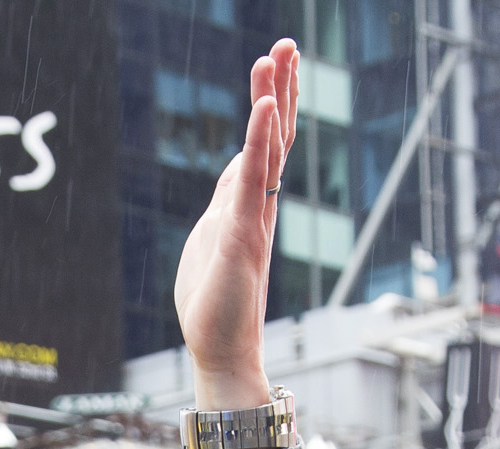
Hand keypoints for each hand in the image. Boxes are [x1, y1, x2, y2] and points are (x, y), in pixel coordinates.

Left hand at [171, 41, 297, 413]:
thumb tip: (237, 170)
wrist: (222, 352)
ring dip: (274, 99)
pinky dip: (260, 140)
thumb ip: (227, 203)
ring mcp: (253, 217)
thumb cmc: (215, 306)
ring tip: (279, 55)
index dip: (268, 106)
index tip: (272, 66)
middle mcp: (258, 206)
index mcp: (248, 207)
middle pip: (274, 136)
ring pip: (270, 147)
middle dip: (279, 89)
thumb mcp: (213, 241)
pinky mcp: (243, 233)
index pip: (261, 145)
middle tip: (286, 45)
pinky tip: (265, 106)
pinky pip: (254, 178)